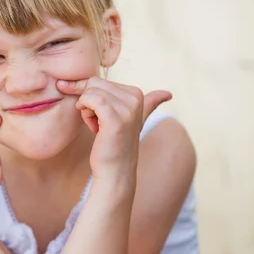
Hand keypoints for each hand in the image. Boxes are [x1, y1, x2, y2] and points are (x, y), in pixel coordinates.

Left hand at [57, 77, 171, 187]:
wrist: (115, 171)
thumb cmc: (116, 145)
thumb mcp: (132, 120)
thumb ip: (149, 103)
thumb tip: (168, 93)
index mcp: (136, 94)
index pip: (100, 81)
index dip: (92, 99)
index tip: (100, 117)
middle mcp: (135, 97)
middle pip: (94, 84)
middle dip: (88, 103)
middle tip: (98, 123)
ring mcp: (127, 108)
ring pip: (90, 92)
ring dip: (86, 110)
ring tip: (98, 127)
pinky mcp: (115, 118)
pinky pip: (90, 99)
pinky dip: (85, 112)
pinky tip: (94, 127)